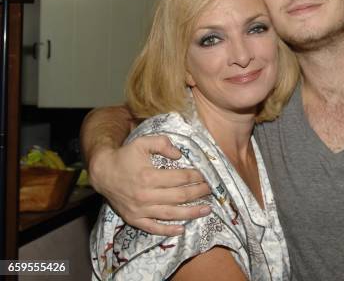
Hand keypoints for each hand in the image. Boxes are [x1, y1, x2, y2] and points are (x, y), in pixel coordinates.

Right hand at [89, 135, 210, 235]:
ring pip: (170, 214)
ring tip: (206, 210)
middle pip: (179, 196)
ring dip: (191, 212)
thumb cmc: (125, 157)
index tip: (206, 175)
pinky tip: (182, 230)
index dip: (195, 176)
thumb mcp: (142, 143)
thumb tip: (179, 154)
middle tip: (211, 190)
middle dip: (198, 192)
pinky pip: (153, 228)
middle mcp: (145, 195)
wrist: (102, 172)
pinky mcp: (134, 218)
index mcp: (149, 176)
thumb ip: (162, 144)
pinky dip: (167, 231)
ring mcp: (140, 209)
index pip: (180, 178)